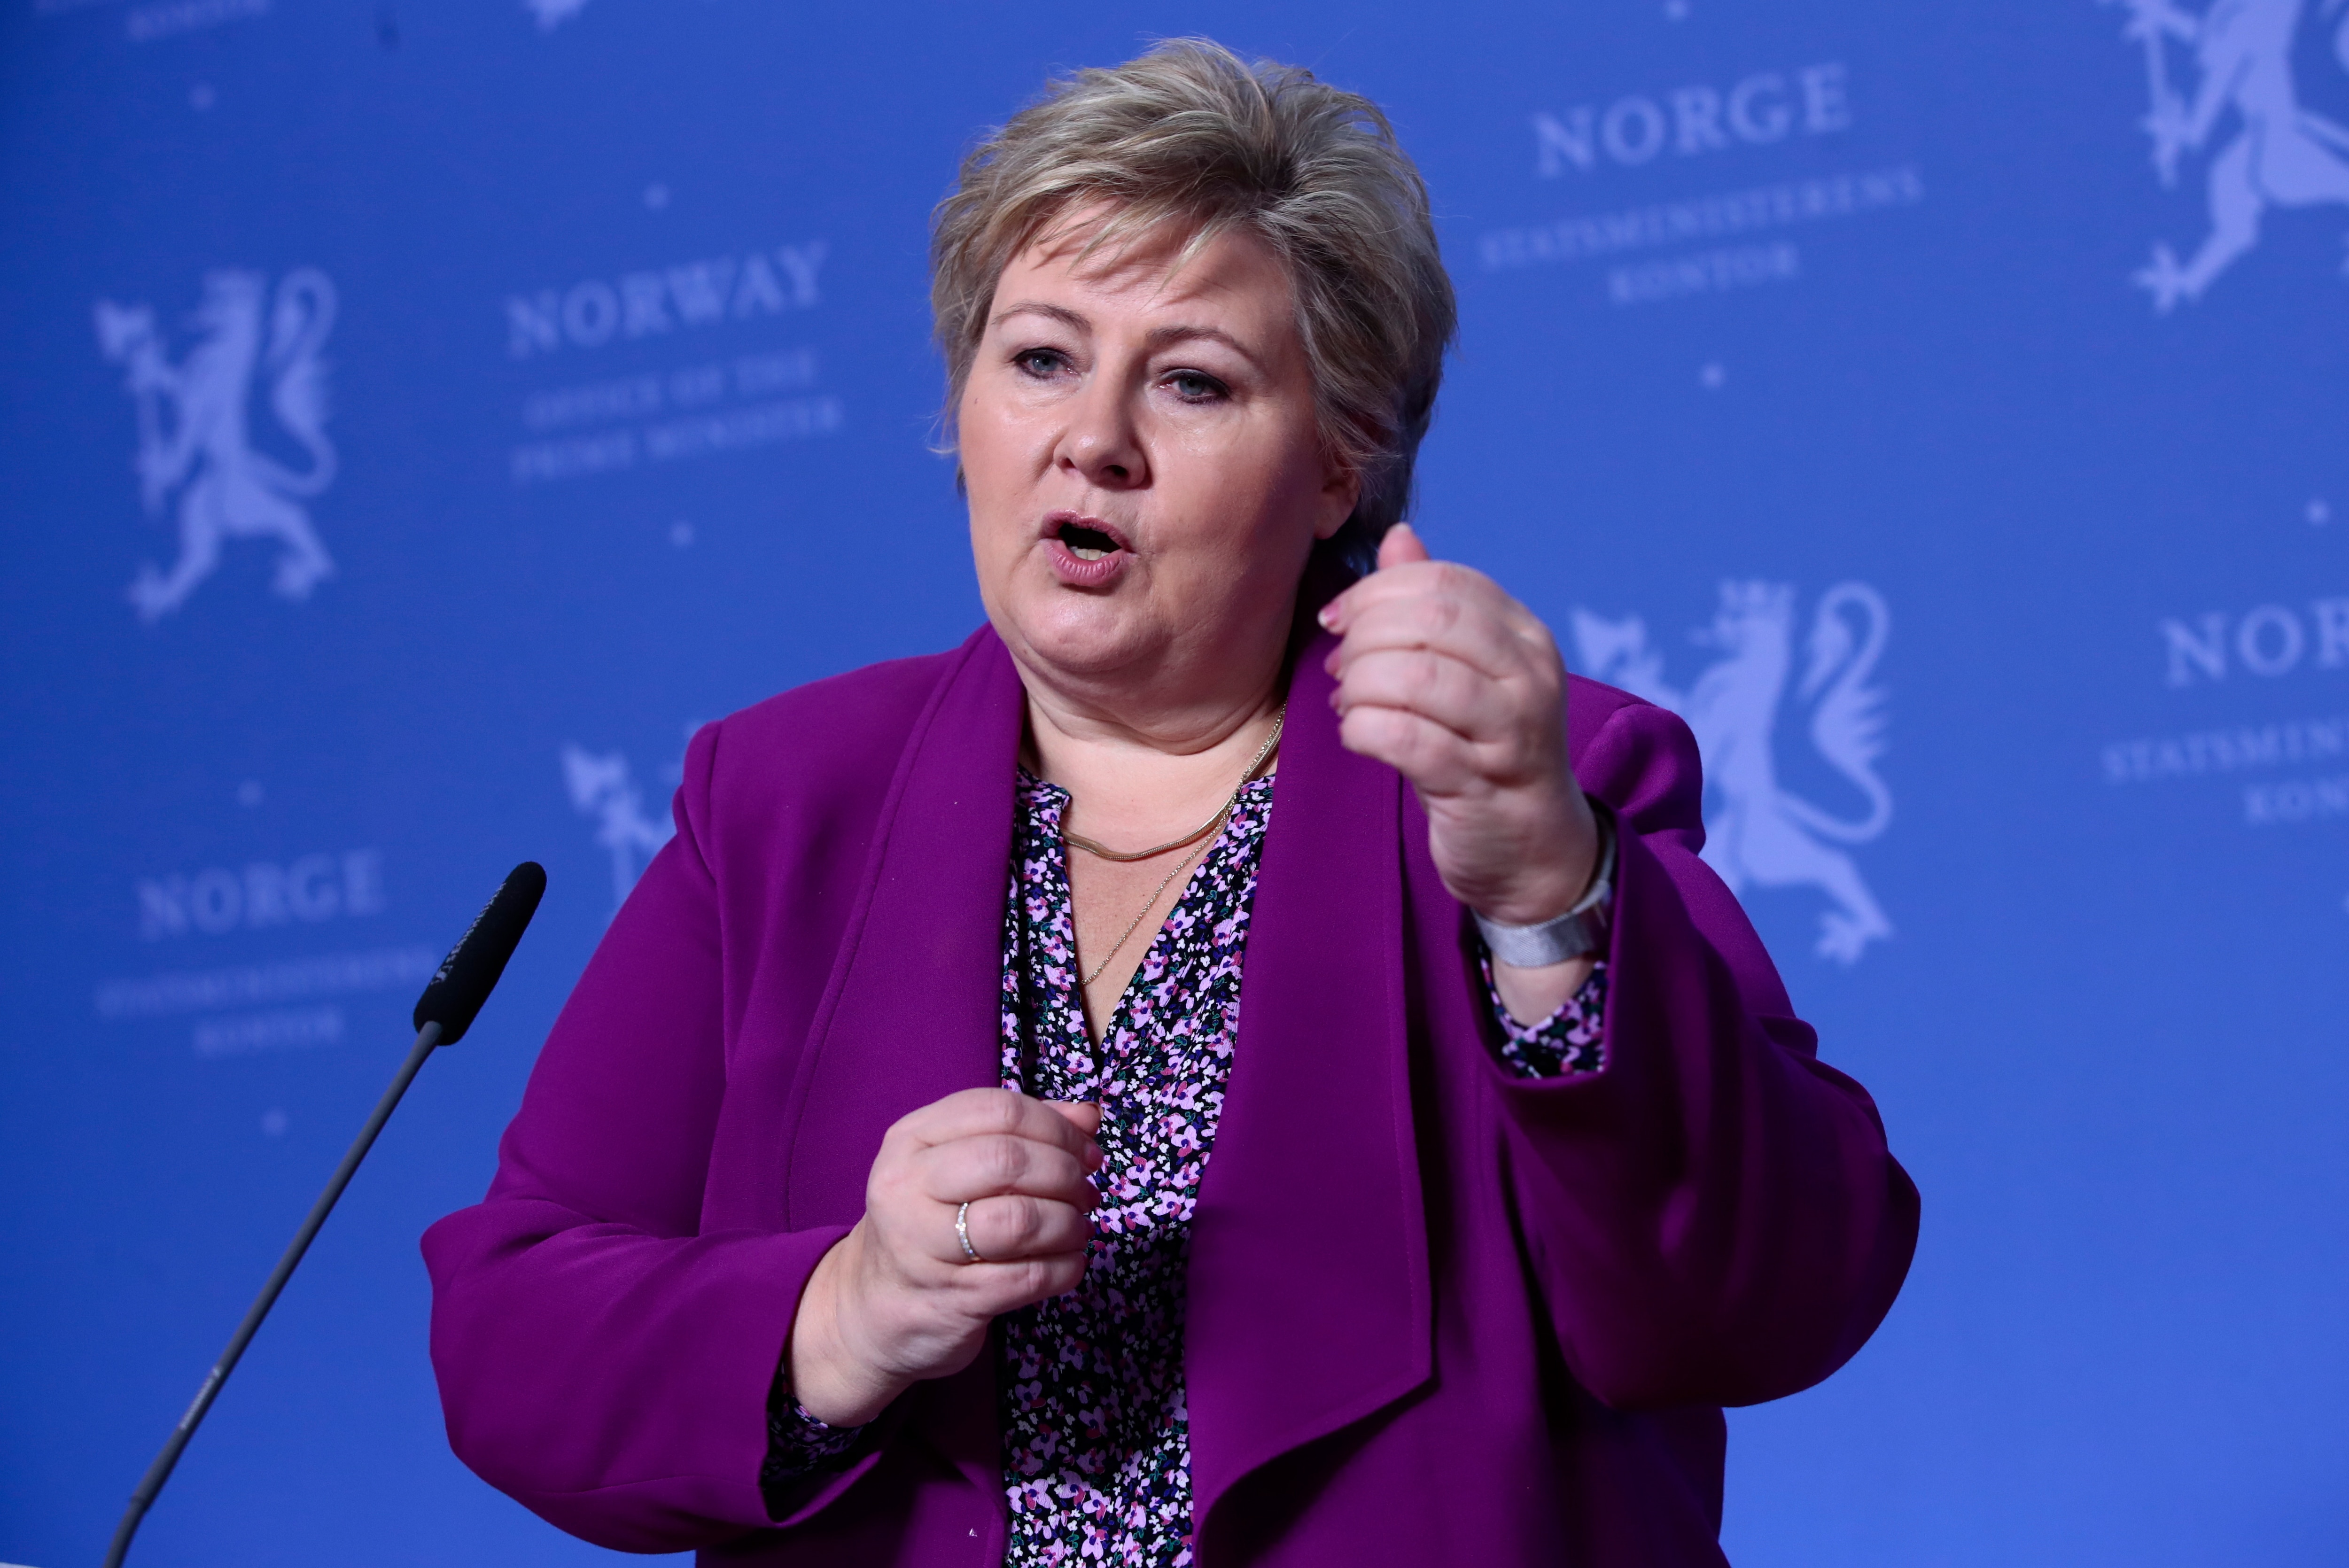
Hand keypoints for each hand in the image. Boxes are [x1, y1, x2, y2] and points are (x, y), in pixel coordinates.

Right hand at [788, 1089, 1101, 1426]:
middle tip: (1086, 1193)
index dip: (1058, 1127)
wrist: (875, 1308)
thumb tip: (1088, 1115)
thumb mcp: (961, 1164)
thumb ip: (1024, 1133)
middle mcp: (906, 1187)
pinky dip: (1065, 1267)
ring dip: (1069, 1223)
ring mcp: (921, 1247)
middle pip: (1008, 1161)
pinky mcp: (949, 1299)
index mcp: (910, 1139)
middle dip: (1066, 1175)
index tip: (1087, 1152)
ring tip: (1079, 1228)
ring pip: (1019, 1221)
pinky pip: (1028, 1277)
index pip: (999, 1110)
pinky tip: (1070, 1262)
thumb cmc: (932, 1222)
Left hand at [1318, 526, 1601, 1018]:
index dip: (1377, 590)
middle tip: (1339, 664)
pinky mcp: (1479, 787)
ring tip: (1347, 702)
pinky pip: (1405, 740)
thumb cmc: (1488, 750)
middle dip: (1365, 635)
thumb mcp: (1469, 671)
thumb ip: (1435, 606)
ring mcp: (1511, 734)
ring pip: (1416, 679)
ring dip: (1360, 685)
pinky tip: (1356, 734)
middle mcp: (1530, 678)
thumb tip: (1399, 536)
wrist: (1533, 850)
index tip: (1337, 618)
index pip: (1446, 583)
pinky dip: (1364, 729)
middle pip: (1430, 622)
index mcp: (1526, 638)